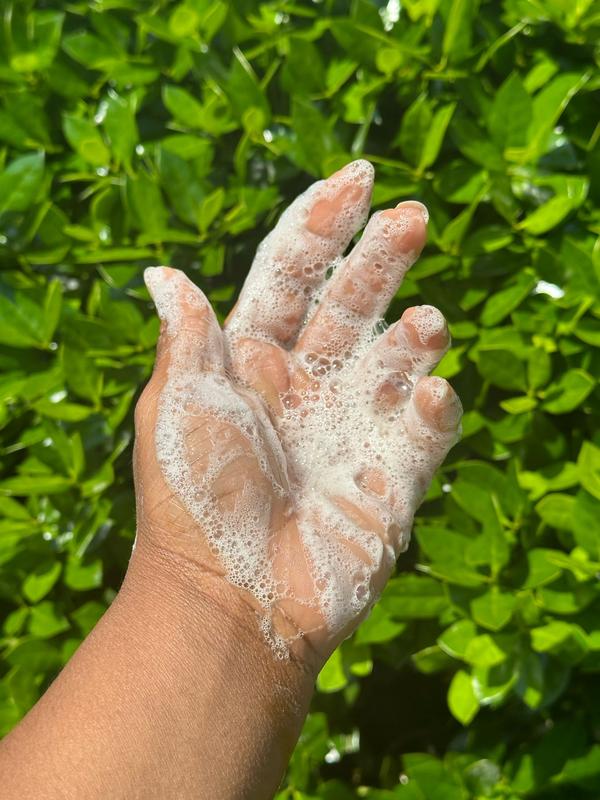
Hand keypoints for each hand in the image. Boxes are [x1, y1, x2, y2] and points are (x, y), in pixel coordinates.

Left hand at [135, 160, 461, 668]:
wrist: (232, 603)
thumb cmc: (193, 501)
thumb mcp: (178, 407)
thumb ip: (189, 339)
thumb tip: (163, 274)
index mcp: (251, 361)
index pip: (291, 275)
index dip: (321, 224)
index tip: (357, 179)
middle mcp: (303, 386)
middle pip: (349, 304)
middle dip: (380, 259)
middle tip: (412, 217)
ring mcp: (349, 429)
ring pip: (394, 360)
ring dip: (414, 333)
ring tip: (425, 320)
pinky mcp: (388, 477)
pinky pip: (423, 430)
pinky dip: (434, 407)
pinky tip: (433, 392)